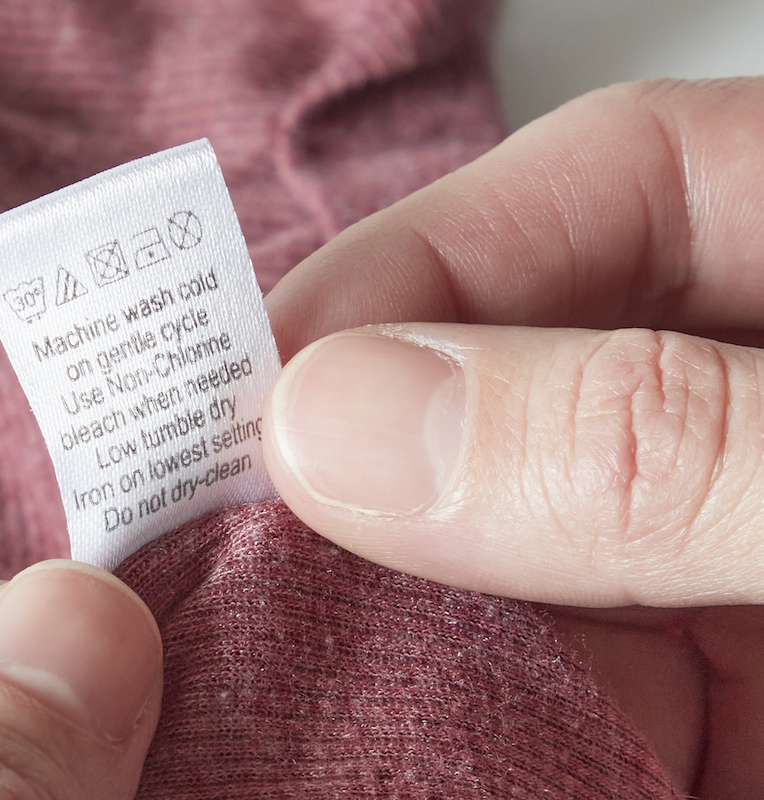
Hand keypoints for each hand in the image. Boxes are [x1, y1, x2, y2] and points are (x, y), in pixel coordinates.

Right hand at [262, 78, 763, 795]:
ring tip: (257, 624)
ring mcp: (729, 567)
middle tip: (226, 504)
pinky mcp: (719, 717)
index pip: (623, 184)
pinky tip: (367, 725)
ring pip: (516, 546)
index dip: (433, 252)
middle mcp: (758, 417)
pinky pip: (561, 696)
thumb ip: (661, 445)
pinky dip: (457, 717)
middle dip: (372, 435)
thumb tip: (356, 419)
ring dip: (388, 594)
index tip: (282, 366)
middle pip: (531, 372)